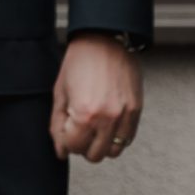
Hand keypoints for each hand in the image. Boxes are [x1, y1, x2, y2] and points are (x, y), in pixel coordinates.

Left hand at [52, 32, 143, 160]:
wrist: (105, 39)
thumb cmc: (80, 61)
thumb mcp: (60, 93)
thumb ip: (57, 126)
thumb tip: (61, 151)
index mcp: (84, 114)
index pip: (73, 148)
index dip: (66, 140)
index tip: (66, 129)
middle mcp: (107, 118)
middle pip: (94, 155)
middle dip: (83, 146)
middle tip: (79, 129)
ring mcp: (125, 115)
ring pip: (113, 151)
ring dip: (101, 144)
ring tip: (94, 127)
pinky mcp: (136, 110)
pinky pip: (128, 138)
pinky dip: (117, 136)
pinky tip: (107, 122)